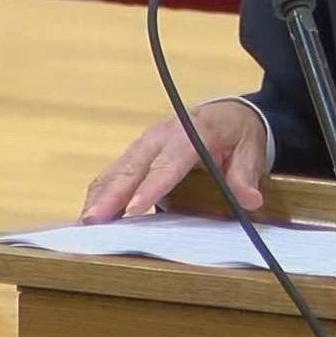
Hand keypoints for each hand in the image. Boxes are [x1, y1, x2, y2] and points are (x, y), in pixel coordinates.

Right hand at [79, 100, 266, 221]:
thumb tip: (249, 199)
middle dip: (112, 195)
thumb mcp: (250, 150)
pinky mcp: (135, 152)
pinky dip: (99, 193)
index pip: (170, 163)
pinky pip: (113, 172)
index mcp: (193, 132)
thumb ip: (245, 175)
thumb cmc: (236, 134)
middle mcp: (162, 135)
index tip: (136, 207)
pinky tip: (89, 214)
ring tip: (85, 224)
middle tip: (94, 221)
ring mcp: (145, 142)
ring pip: (117, 170)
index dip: (152, 186)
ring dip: (99, 196)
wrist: (225, 113)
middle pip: (134, 167)